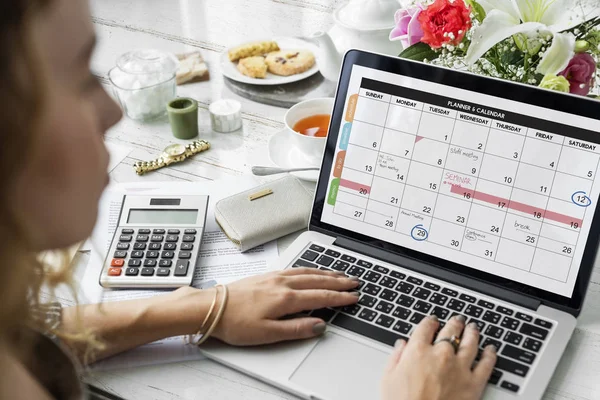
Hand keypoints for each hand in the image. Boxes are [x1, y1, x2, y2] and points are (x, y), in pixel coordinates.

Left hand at [211, 268, 358, 345]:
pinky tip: (312, 270)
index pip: (321, 296)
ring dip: (326, 273)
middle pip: (317, 280)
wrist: (211, 307)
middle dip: (338, 281)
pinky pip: (295, 269)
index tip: (354, 297)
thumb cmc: (235, 322)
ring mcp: (274, 277)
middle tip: (354, 281)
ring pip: (307, 271)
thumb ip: (296, 329)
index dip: (340, 297)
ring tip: (340, 274)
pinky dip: (310, 268)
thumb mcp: (268, 334)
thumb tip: (319, 325)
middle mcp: (282, 283)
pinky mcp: (266, 275)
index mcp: (285, 298)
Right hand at [381, 315, 496, 399]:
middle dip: (454, 323)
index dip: (430, 321)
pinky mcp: (473, 384)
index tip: (432, 321)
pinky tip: (491, 350)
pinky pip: (486, 365)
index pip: (426, 327)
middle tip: (457, 320)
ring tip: (473, 328)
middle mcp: (440, 355)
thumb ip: (395, 358)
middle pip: (450, 331)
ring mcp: (459, 368)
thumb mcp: (388, 379)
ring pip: (470, 343)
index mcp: (418, 351)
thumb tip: (401, 345)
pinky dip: (490, 355)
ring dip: (472, 333)